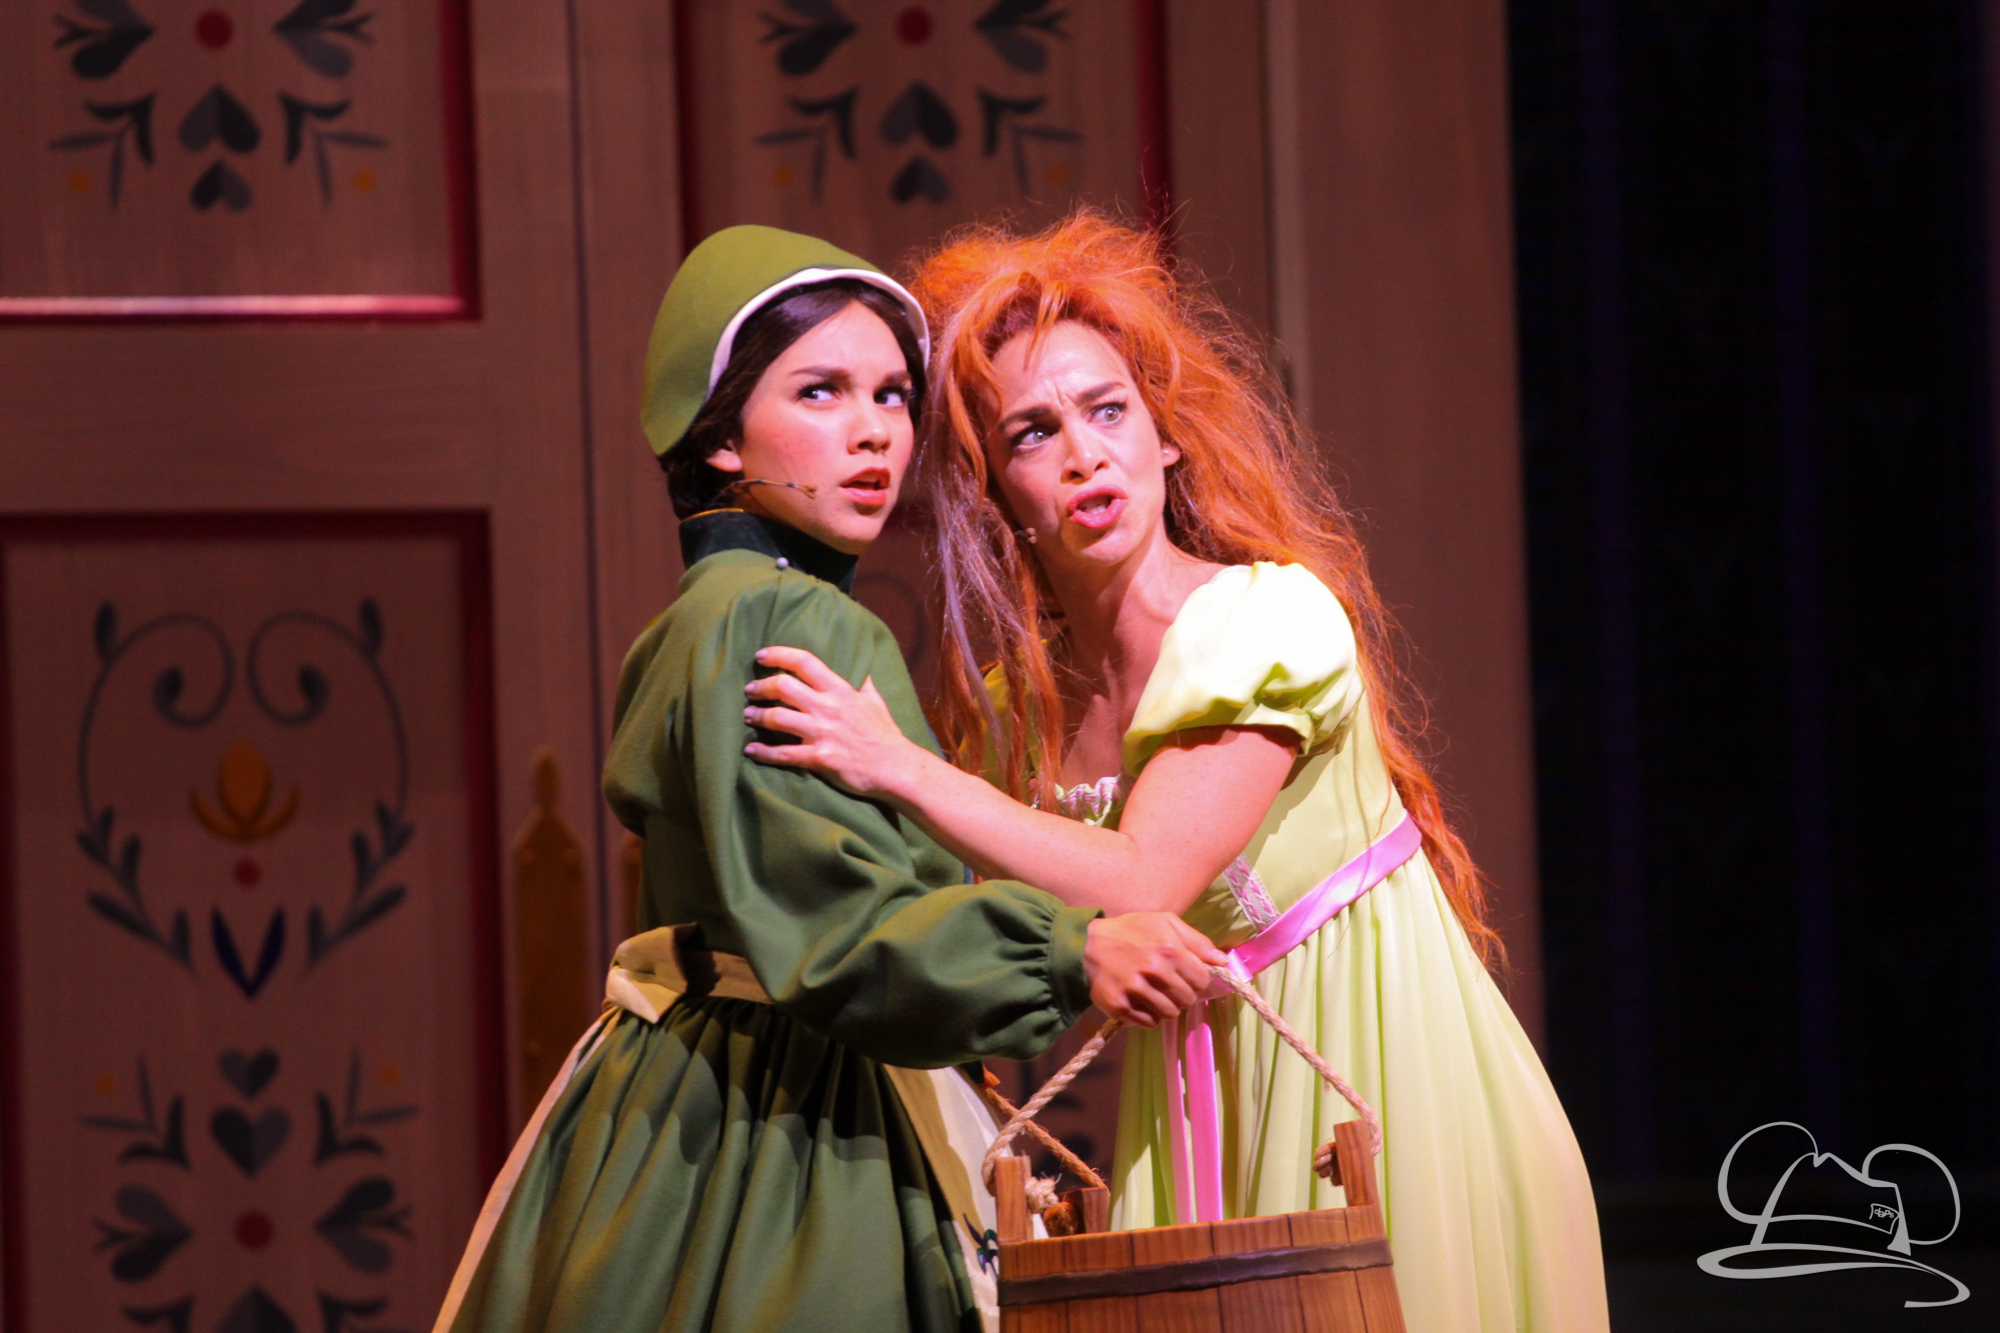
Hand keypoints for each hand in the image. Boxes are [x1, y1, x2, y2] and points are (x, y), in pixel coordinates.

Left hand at [743, 645, 924, 798]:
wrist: (896, 768)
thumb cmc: (886, 735)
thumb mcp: (876, 702)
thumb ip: (864, 684)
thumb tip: (863, 668)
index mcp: (840, 690)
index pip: (804, 662)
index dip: (779, 655)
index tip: (761, 655)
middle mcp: (828, 707)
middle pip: (783, 687)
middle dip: (761, 687)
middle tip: (750, 691)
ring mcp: (822, 733)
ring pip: (778, 718)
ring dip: (757, 716)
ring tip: (748, 716)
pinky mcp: (819, 758)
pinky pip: (783, 754)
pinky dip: (763, 752)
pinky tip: (751, 750)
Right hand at [1081, 914, 1229, 1027]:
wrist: (1086, 944)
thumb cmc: (1131, 931)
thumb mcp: (1165, 923)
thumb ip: (1197, 941)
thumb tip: (1223, 961)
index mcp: (1170, 949)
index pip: (1202, 980)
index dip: (1196, 979)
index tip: (1185, 975)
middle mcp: (1155, 971)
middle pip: (1188, 999)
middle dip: (1182, 993)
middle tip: (1167, 984)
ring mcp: (1136, 990)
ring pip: (1170, 1014)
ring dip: (1166, 1006)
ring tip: (1153, 993)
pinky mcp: (1120, 1007)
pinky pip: (1149, 1023)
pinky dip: (1148, 1015)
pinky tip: (1139, 1001)